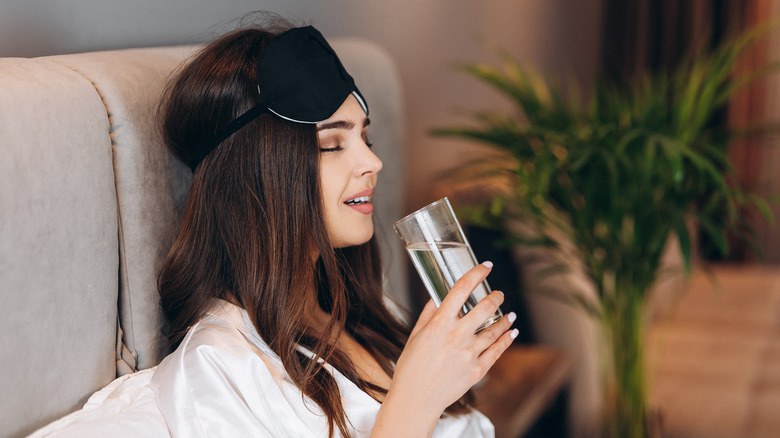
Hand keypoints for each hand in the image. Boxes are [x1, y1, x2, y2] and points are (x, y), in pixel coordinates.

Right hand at [374, 262, 516, 435]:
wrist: (416, 399)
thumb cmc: (411, 368)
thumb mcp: (415, 336)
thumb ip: (428, 315)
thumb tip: (437, 298)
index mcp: (439, 324)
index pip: (461, 290)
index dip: (476, 274)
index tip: (485, 266)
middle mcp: (457, 336)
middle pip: (484, 307)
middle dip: (495, 297)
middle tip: (498, 293)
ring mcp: (469, 353)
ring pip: (495, 329)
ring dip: (505, 319)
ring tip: (509, 314)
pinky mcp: (477, 369)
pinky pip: (497, 350)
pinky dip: (507, 339)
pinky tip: (512, 332)